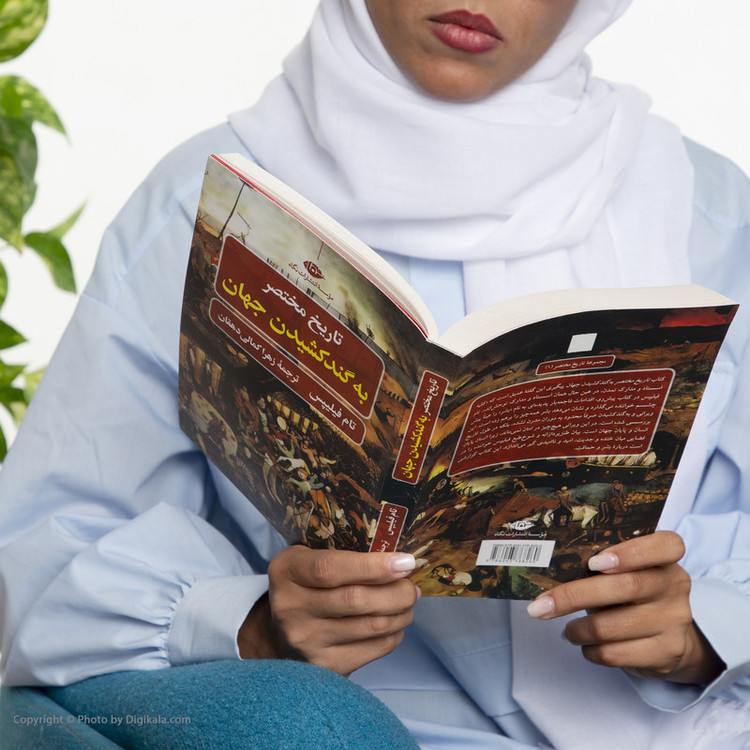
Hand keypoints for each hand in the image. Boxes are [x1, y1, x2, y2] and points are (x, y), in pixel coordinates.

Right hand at [237, 546, 419, 675]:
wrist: (279, 633)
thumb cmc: (306, 585)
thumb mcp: (310, 557)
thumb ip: (344, 553)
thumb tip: (398, 558)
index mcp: (287, 570)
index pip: (330, 568)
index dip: (372, 566)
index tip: (405, 562)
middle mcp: (290, 607)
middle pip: (356, 599)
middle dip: (396, 592)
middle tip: (412, 586)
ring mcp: (305, 641)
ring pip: (370, 626)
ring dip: (400, 613)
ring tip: (407, 603)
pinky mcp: (323, 667)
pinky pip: (371, 651)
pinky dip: (393, 635)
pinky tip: (395, 624)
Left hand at [526, 531, 723, 684]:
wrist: (666, 640)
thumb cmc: (630, 595)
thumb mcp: (623, 573)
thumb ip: (599, 565)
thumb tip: (548, 570)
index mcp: (666, 558)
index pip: (665, 545)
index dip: (630, 553)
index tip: (593, 563)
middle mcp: (675, 586)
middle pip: (625, 587)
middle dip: (574, 596)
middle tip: (541, 606)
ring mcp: (675, 620)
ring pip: (613, 625)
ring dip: (578, 630)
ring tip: (568, 630)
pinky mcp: (667, 652)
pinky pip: (616, 653)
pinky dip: (591, 651)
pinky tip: (586, 645)